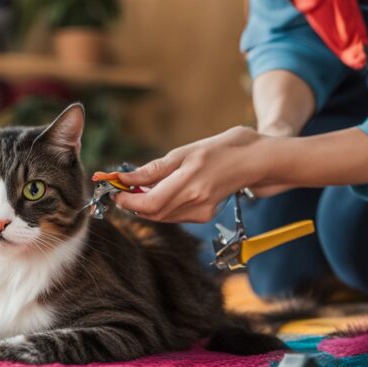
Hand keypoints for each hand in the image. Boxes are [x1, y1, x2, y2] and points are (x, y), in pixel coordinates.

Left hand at [114, 126, 268, 222]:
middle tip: (123, 189)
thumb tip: (125, 178)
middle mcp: (196, 201)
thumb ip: (153, 169)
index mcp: (189, 181)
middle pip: (152, 213)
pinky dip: (163, 206)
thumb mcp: (183, 152)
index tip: (114, 190)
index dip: (127, 201)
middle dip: (133, 204)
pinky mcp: (205, 215)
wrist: (252, 160)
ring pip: (162, 216)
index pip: (148, 204)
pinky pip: (175, 216)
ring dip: (146, 206)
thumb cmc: (218, 149)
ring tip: (142, 188)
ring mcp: (202, 212)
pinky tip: (165, 192)